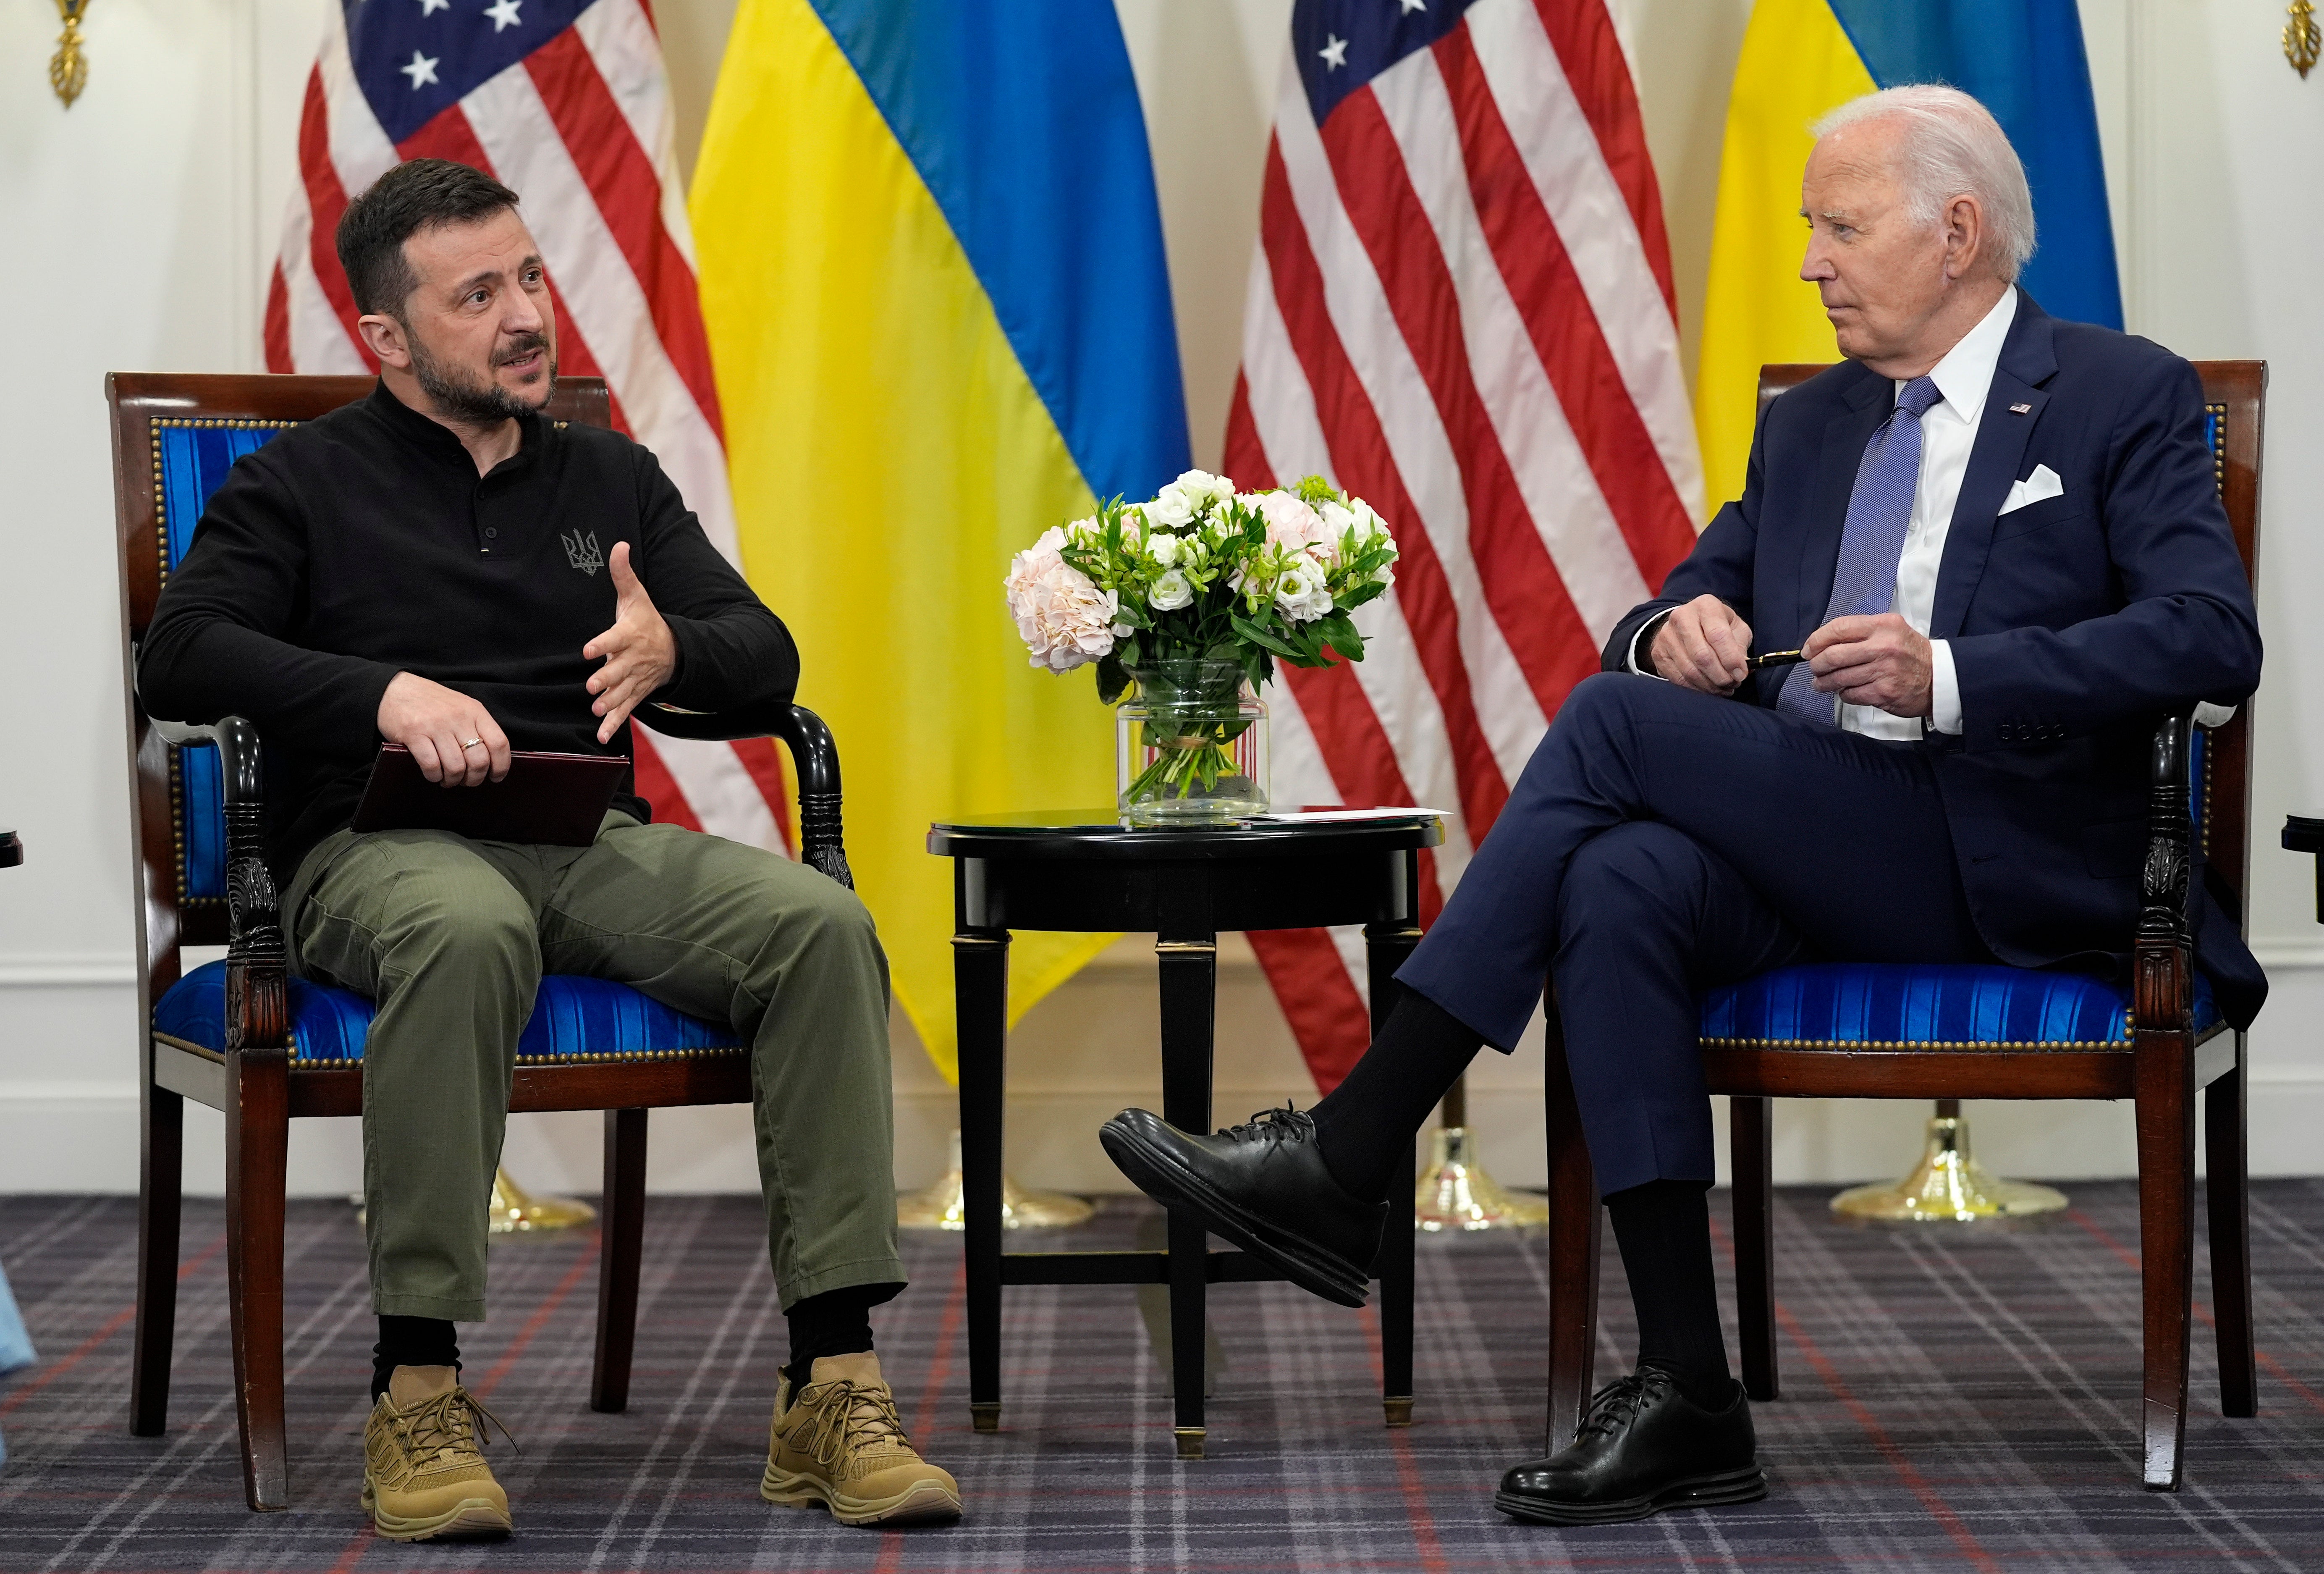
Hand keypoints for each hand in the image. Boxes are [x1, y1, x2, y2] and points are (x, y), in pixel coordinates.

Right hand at [377, 672, 508, 786]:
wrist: (394, 689)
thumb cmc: (431, 702)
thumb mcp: (461, 707)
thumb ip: (476, 727)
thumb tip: (490, 760)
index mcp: (475, 711)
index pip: (499, 743)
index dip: (501, 766)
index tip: (496, 777)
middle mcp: (458, 717)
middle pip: (479, 761)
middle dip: (474, 779)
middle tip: (466, 781)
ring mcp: (436, 725)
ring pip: (456, 767)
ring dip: (453, 780)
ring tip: (447, 779)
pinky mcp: (414, 733)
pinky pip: (431, 766)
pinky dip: (434, 776)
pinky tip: (433, 774)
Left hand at [582, 540, 675, 744]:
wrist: (674, 650)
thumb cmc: (648, 621)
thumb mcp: (637, 597)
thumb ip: (623, 574)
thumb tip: (619, 544)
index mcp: (631, 635)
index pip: (615, 638)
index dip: (602, 644)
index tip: (589, 650)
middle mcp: (634, 660)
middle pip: (619, 670)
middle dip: (608, 678)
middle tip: (593, 685)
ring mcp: (635, 680)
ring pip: (622, 693)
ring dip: (611, 703)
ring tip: (597, 710)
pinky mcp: (635, 695)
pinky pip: (626, 711)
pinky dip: (614, 725)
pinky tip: (602, 737)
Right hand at [1648, 595, 1753, 694]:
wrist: (1687, 624)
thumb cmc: (1717, 626)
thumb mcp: (1735, 628)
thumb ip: (1740, 646)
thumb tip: (1741, 670)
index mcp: (1705, 606)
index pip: (1718, 635)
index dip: (1731, 659)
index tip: (1740, 674)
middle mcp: (1681, 617)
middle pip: (1702, 655)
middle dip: (1721, 676)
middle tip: (1732, 683)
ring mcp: (1666, 636)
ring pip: (1690, 670)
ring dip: (1710, 685)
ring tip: (1723, 687)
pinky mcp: (1658, 653)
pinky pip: (1678, 679)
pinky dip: (1696, 689)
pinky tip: (1708, 689)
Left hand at [1802, 612, 1931, 716]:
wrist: (1939, 677)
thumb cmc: (1910, 653)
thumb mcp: (1890, 631)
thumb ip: (1860, 633)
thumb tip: (1823, 643)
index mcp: (1883, 626)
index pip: (1839, 628)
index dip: (1817, 640)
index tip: (1808, 649)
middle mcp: (1883, 646)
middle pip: (1833, 655)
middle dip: (1817, 664)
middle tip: (1814, 668)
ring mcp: (1883, 670)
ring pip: (1838, 677)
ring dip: (1824, 682)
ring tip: (1822, 683)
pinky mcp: (1883, 692)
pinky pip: (1850, 694)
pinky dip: (1843, 694)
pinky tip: (1846, 690)